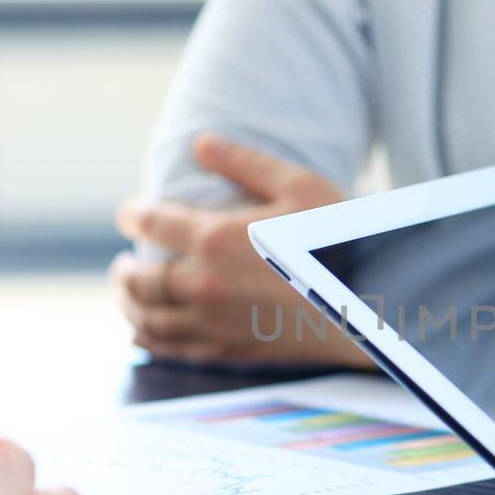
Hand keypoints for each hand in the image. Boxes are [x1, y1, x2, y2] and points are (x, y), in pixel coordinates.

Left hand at [112, 134, 370, 366]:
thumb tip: (202, 142)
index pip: (153, 224)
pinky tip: (145, 333)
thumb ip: (245, 163)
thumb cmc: (341, 240)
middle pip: (142, 280)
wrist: (373, 305)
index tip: (128, 215)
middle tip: (121, 263)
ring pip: (149, 319)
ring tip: (127, 296)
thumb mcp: (300, 186)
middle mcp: (204, 285)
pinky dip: (150, 340)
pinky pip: (174, 349)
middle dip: (124, 270)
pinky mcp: (230, 352)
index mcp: (215, 239)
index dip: (134, 216)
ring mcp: (214, 324)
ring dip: (129, 306)